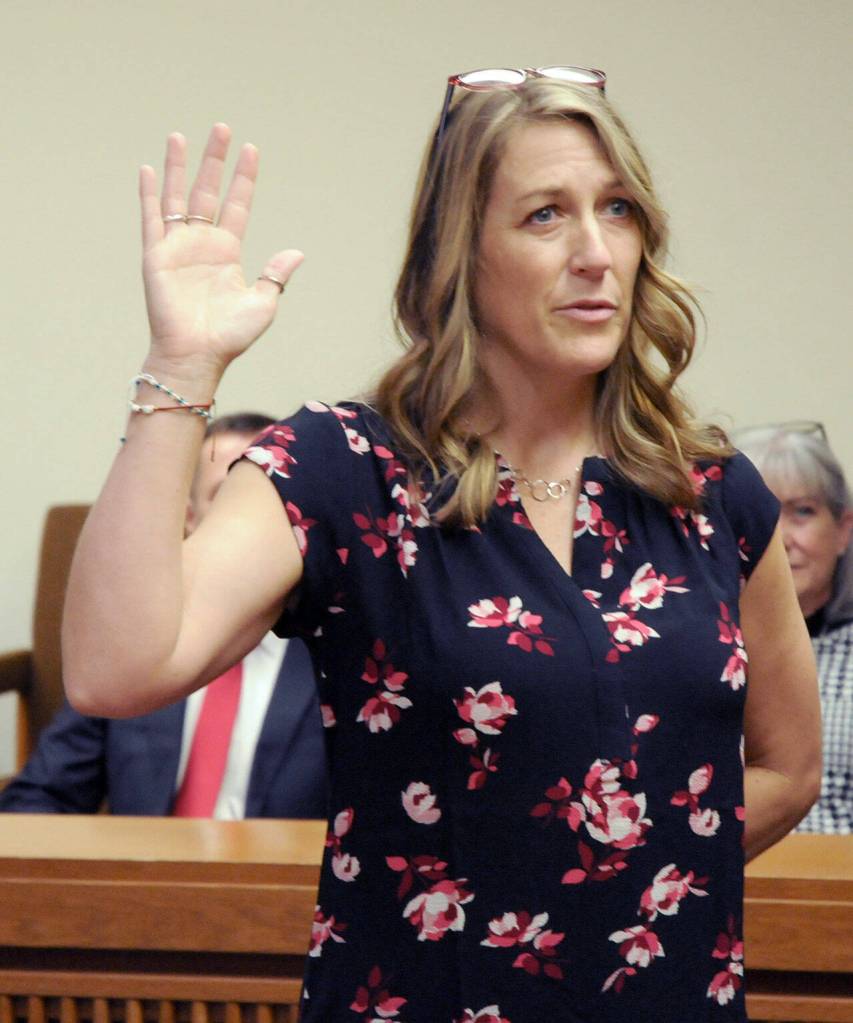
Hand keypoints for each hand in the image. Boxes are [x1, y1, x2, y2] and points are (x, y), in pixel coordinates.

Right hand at [139, 123, 302, 373]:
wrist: (198, 355)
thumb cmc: (230, 336)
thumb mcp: (264, 303)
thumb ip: (276, 274)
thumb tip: (297, 252)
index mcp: (228, 251)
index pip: (237, 205)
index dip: (243, 178)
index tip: (250, 149)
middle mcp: (202, 243)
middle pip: (208, 191)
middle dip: (214, 160)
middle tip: (221, 128)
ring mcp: (178, 247)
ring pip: (177, 196)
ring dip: (178, 167)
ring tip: (179, 135)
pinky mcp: (156, 256)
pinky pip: (151, 219)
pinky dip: (149, 194)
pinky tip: (148, 169)